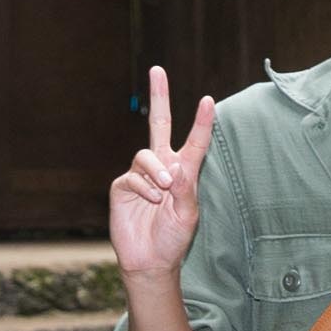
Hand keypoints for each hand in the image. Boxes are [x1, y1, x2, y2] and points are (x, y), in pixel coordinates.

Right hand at [111, 63, 219, 280]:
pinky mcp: (122, 185)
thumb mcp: (188, 214)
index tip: (207, 100)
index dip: (201, 122)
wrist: (149, 260)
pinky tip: (149, 203)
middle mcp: (161, 167)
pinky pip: (133, 177)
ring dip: (157, 173)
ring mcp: (140, 175)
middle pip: (158, 124)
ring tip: (163, 191)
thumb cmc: (173, 238)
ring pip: (146, 156)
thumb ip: (184, 188)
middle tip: (157, 69)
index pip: (194, 142)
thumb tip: (171, 165)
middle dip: (159, 96)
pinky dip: (144, 189)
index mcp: (184, 172)